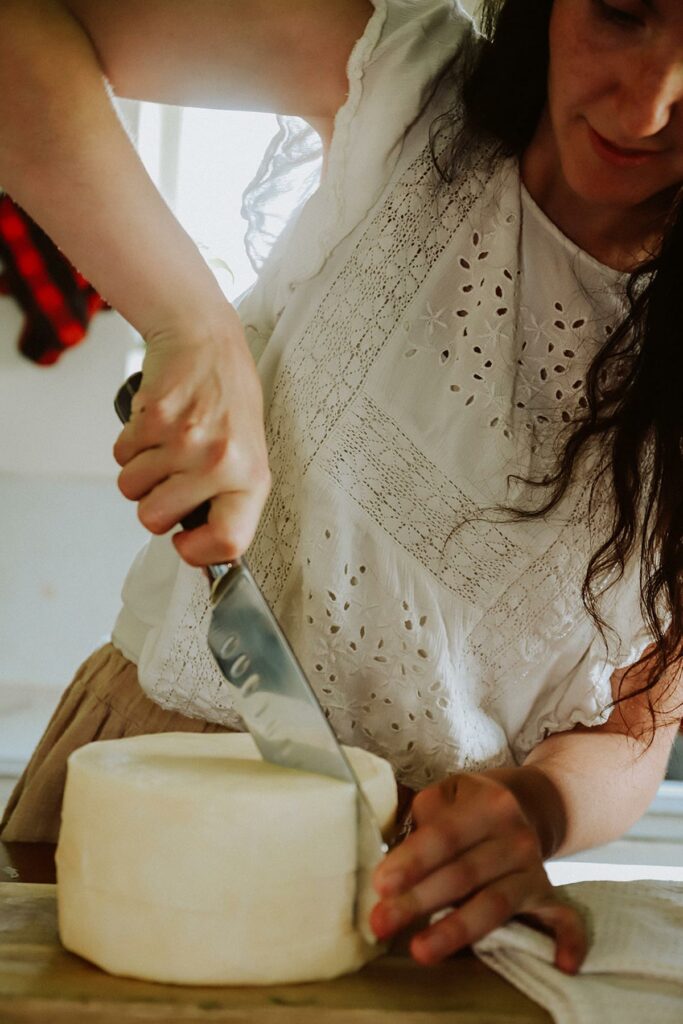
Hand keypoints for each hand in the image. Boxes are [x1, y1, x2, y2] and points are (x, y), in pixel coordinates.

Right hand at [113, 303, 269, 565]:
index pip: (227, 541)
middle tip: (171, 478)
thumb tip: (206, 550)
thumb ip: (229, 501)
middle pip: (155, 519)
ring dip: (139, 473)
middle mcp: (220, 461)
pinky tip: (155, 426)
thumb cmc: (229, 399)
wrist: (205, 339)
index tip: (186, 544)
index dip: (198, 554)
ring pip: (131, 489)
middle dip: (153, 504)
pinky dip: (130, 446)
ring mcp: (184, 440)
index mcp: (252, 477)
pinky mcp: (153, 418)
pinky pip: (121, 456)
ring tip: (165, 446)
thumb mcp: (248, 455)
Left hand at [371, 771, 587, 974]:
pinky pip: (564, 919)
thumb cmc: (468, 807)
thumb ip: (423, 816)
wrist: (521, 806)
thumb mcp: (447, 793)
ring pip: (495, 904)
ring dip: (456, 929)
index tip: (381, 883)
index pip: (446, 835)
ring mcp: (534, 869)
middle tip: (381, 922)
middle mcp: (516, 837)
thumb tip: (396, 854)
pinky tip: (561, 964)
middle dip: (419, 900)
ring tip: (420, 951)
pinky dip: (568, 940)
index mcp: (489, 805)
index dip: (413, 860)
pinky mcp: (548, 895)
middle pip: (464, 874)